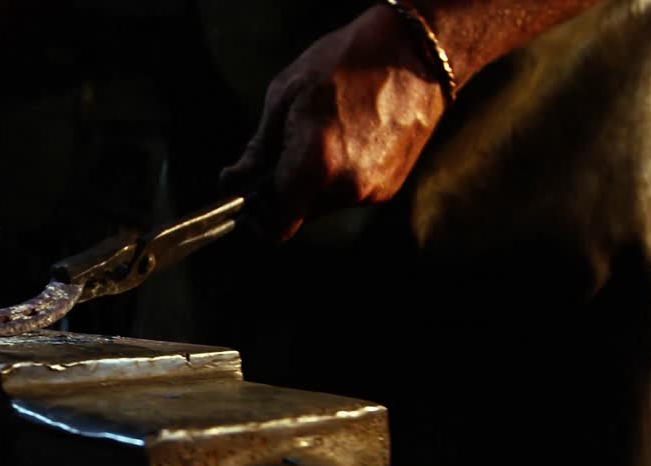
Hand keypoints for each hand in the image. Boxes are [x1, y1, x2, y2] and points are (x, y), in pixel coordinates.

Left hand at [220, 5, 448, 242]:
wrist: (416, 53)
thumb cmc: (346, 63)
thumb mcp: (286, 95)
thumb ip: (259, 149)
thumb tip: (234, 181)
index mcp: (315, 165)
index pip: (277, 226)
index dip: (258, 216)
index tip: (250, 196)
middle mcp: (346, 187)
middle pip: (298, 215)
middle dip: (283, 192)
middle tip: (283, 152)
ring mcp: (372, 190)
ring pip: (323, 205)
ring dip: (311, 183)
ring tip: (321, 136)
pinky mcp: (390, 186)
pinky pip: (349, 194)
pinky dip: (338, 176)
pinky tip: (347, 139)